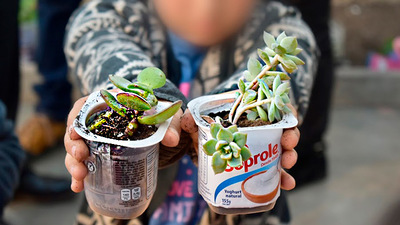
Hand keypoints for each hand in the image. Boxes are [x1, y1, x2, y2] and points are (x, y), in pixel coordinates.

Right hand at [64, 96, 182, 192]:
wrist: (159, 125)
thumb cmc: (158, 114)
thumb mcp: (165, 115)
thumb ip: (170, 124)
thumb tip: (172, 140)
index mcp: (108, 103)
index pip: (84, 106)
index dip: (75, 118)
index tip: (74, 132)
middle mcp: (97, 120)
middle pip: (76, 130)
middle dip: (73, 145)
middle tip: (80, 157)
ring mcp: (96, 138)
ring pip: (77, 149)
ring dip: (74, 164)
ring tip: (79, 177)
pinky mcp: (99, 154)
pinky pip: (85, 163)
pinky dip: (80, 176)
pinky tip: (78, 187)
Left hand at [181, 105, 298, 190]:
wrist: (201, 141)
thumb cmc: (204, 125)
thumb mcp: (197, 119)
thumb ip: (191, 118)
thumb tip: (186, 121)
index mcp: (250, 110)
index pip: (275, 106)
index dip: (286, 113)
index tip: (287, 123)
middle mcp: (261, 127)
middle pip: (284, 128)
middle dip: (290, 137)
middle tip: (287, 146)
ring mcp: (262, 145)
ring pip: (283, 149)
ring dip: (289, 157)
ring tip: (287, 167)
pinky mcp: (259, 163)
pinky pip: (275, 169)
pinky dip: (281, 177)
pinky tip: (285, 185)